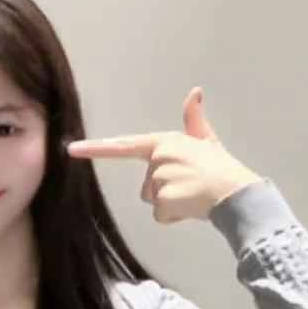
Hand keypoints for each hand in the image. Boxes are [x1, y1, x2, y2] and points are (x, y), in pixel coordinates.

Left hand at [66, 87, 262, 222]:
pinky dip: (175, 216)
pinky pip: (161, 216)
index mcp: (164, 142)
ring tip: (193, 195)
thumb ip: (195, 120)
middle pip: (146, 185)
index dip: (96, 148)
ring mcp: (160, 178)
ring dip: (171, 203)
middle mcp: (158, 157)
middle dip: (166, 190)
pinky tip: (191, 207)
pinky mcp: (163, 199)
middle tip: (191, 186)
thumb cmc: (220, 168)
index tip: (71, 150)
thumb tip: (195, 91)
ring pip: (153, 201)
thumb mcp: (206, 141)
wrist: (236, 192)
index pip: (124, 146)